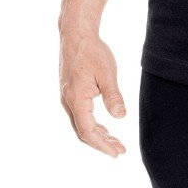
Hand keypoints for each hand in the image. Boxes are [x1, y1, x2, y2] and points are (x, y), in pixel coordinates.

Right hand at [59, 31, 127, 156]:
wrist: (76, 34)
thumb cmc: (92, 51)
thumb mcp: (107, 73)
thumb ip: (113, 96)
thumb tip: (120, 117)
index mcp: (76, 99)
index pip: (88, 131)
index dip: (102, 145)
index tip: (116, 152)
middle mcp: (68, 102)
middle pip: (83, 132)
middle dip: (101, 143)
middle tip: (119, 150)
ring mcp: (67, 97)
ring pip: (81, 124)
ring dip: (97, 135)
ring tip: (115, 141)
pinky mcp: (70, 92)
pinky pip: (80, 115)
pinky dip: (92, 124)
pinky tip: (104, 126)